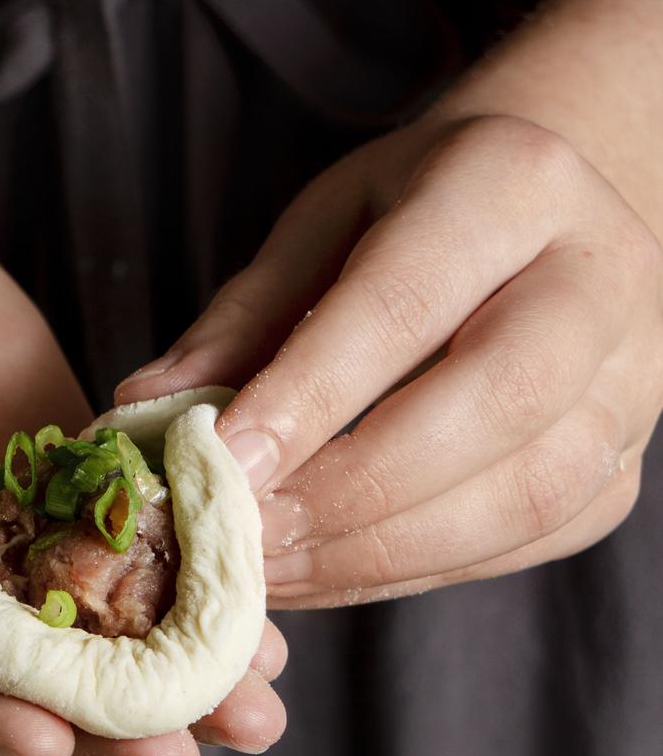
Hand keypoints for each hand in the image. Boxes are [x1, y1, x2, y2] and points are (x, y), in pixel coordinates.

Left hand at [118, 0, 662, 605]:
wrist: (553, 216)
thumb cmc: (417, 212)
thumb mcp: (323, 223)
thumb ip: (242, 319)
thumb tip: (141, 414)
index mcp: (514, 182)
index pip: (406, 304)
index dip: (309, 396)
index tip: (220, 463)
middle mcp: (601, 278)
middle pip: (493, 403)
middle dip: (352, 488)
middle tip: (244, 536)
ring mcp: (633, 382)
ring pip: (524, 495)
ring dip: (380, 551)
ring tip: (269, 572)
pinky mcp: (623, 469)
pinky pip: (523, 542)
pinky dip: (414, 571)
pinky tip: (327, 573)